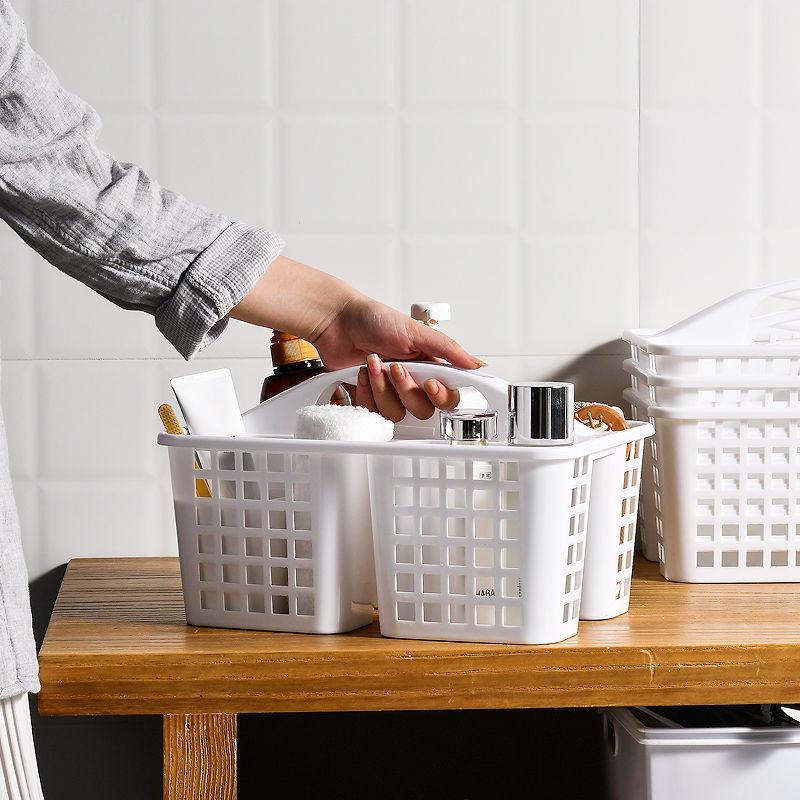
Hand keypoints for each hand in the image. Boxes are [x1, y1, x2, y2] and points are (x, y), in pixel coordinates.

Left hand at [228, 254, 486, 420]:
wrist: (336, 322)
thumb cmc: (373, 319)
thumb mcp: (416, 331)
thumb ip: (448, 350)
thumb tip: (477, 365)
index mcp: (429, 366)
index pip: (447, 396)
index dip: (440, 396)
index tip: (430, 383)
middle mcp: (412, 382)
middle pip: (422, 409)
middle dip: (406, 389)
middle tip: (395, 368)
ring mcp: (389, 393)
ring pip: (395, 413)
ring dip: (381, 388)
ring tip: (373, 364)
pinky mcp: (368, 399)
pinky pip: (371, 412)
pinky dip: (364, 391)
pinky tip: (361, 373)